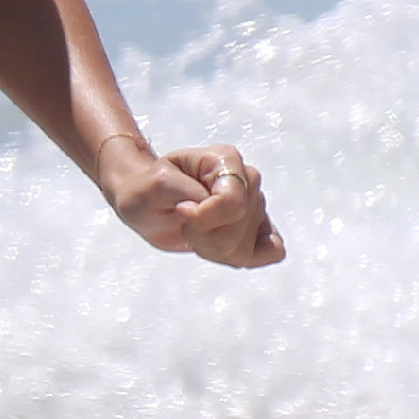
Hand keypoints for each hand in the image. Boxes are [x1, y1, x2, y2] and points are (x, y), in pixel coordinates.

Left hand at [103, 136, 285, 268]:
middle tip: (184, 221)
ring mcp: (256, 204)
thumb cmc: (148, 188)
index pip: (233, 201)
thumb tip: (205, 207)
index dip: (204, 217)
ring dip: (212, 248)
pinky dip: (244, 258)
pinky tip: (217, 247)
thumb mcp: (156, 185)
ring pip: (247, 247)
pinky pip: (272, 252)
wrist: (146, 201)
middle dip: (204, 234)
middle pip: (238, 227)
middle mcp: (247, 179)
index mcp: (226, 160)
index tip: (181, 212)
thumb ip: (183, 192)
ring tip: (195, 231)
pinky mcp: (258, 228)